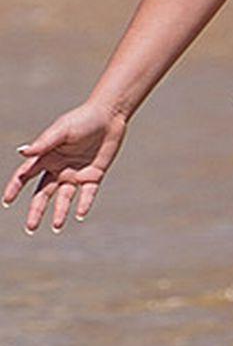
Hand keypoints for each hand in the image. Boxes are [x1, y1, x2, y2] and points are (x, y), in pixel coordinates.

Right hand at [5, 102, 129, 234]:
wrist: (109, 116)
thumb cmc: (82, 120)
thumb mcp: (61, 131)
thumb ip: (43, 143)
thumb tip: (21, 152)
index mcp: (46, 157)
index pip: (25, 176)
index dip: (15, 188)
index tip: (7, 202)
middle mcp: (58, 168)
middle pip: (43, 193)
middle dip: (36, 210)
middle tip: (30, 228)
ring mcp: (76, 173)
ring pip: (65, 197)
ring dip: (60, 212)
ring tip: (57, 227)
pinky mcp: (94, 175)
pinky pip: (88, 194)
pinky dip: (84, 204)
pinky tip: (80, 215)